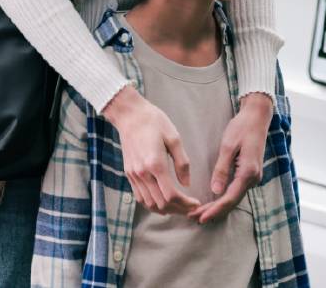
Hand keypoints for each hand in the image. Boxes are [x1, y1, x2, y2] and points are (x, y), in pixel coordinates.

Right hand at [101, 87, 198, 215]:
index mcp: (155, 164)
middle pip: (161, 204)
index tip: (196, 203)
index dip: (185, 204)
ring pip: (149, 204)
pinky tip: (163, 202)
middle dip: (178, 210)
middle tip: (191, 208)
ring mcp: (133, 175)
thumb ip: (182, 162)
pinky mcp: (129, 174)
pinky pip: (139, 197)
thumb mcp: (174, 137)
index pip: (171, 195)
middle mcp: (142, 173)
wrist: (130, 116)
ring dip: (165, 210)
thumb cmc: (154, 122)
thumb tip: (187, 183)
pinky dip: (152, 204)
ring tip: (179, 207)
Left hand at [190, 92, 273, 223]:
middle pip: (232, 202)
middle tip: (193, 217)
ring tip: (199, 213)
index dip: (214, 210)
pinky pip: (236, 191)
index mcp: (248, 172)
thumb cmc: (242, 128)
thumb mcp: (228, 146)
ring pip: (234, 198)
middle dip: (213, 211)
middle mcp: (253, 178)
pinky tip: (213, 201)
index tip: (199, 217)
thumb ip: (222, 169)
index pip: (229, 198)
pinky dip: (224, 198)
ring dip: (218, 207)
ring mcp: (253, 177)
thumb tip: (215, 191)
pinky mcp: (250, 174)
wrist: (257, 117)